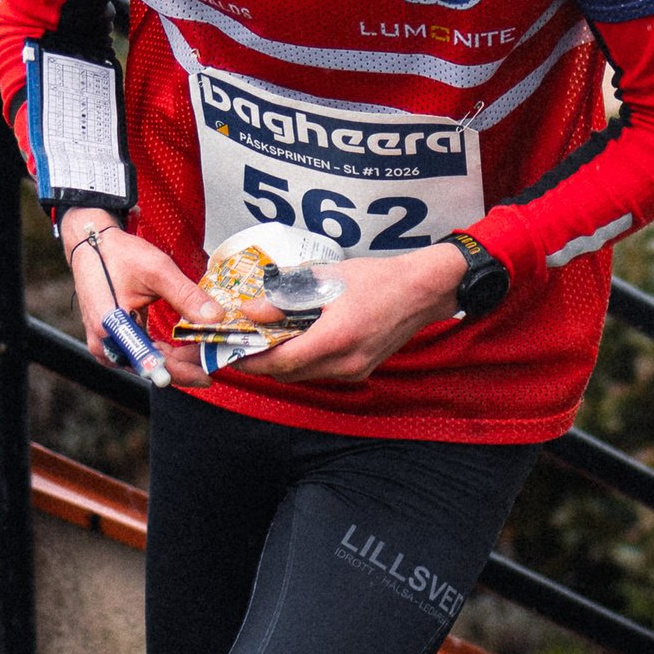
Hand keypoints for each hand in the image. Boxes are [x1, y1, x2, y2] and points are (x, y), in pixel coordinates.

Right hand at [62, 221, 212, 387]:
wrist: (92, 246)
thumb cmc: (119, 255)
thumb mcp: (158, 270)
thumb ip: (186, 296)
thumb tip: (216, 317)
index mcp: (111, 328)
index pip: (152, 363)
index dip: (183, 372)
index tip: (207, 374)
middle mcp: (105, 343)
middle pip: (151, 367)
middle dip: (185, 366)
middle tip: (214, 361)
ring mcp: (106, 344)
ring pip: (148, 362)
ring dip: (177, 359)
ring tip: (205, 353)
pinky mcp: (112, 340)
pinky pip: (142, 353)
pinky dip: (165, 352)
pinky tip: (186, 347)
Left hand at [231, 242, 468, 386]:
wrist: (422, 292)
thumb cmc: (377, 279)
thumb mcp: (326, 278)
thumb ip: (285, 296)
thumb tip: (250, 311)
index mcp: (336, 338)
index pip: (280, 362)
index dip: (251, 360)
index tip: (230, 351)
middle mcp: (345, 362)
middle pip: (288, 373)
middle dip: (262, 362)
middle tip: (243, 343)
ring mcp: (355, 370)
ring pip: (304, 374)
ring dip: (283, 361)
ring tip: (268, 339)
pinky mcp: (361, 370)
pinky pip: (321, 371)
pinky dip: (304, 359)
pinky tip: (299, 339)